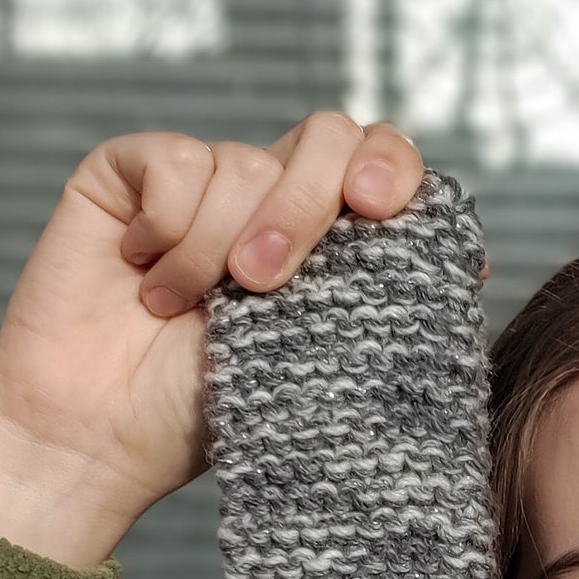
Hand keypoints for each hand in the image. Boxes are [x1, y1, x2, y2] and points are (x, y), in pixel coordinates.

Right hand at [0, 114, 426, 563]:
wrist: (105, 439)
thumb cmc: (211, 415)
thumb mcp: (318, 363)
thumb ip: (382, 309)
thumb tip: (474, 264)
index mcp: (326, 241)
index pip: (380, 162)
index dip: (389, 167)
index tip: (377, 208)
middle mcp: (269, 199)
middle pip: (324, 139)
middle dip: (303, 209)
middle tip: (262, 284)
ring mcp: (201, 181)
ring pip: (244, 160)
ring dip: (217, 246)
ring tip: (183, 311)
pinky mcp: (128, 173)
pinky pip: (175, 160)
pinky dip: (167, 227)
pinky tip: (146, 279)